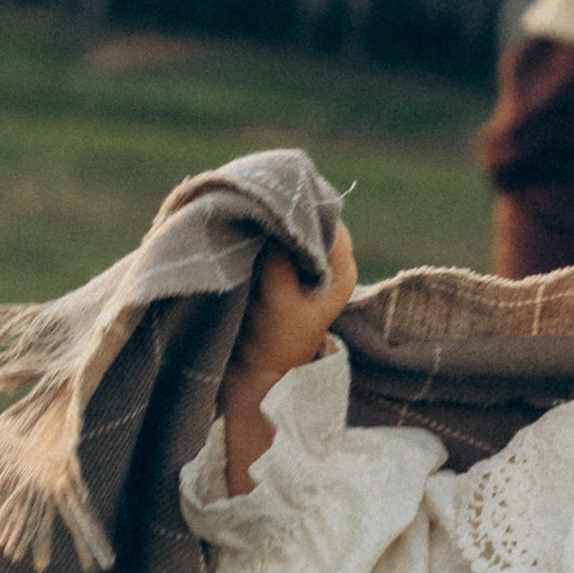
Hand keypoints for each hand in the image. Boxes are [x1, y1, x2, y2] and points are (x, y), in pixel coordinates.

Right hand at [221, 219, 357, 491]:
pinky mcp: (276, 271)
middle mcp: (325, 262)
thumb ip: (279, 256)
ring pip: (283, 227)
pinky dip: (251, 233)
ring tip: (237, 205)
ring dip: (262, 219)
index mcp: (341, 269)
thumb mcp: (279, 298)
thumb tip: (271, 213)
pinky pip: (266, 240)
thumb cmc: (274, 343)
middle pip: (305, 218)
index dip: (300, 203)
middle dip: (278, 208)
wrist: (251, 377)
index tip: (270, 195)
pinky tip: (232, 224)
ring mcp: (299, 266)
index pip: (327, 217)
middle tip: (248, 195)